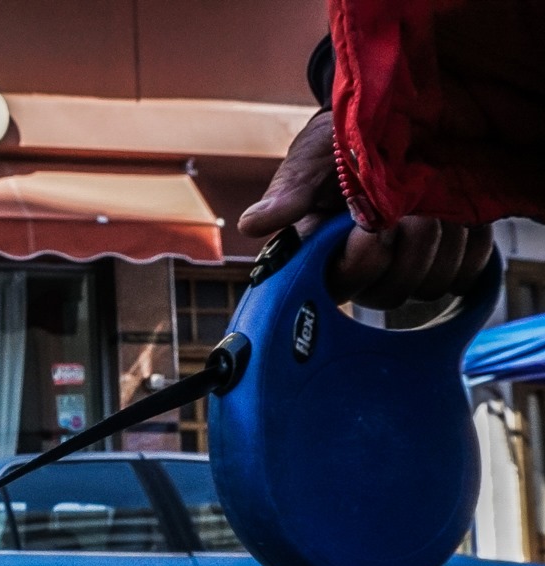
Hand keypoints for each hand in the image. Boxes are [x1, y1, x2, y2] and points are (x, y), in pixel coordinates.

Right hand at [237, 111, 492, 309]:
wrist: (402, 116)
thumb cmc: (346, 141)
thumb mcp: (312, 159)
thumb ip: (290, 193)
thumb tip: (251, 225)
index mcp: (325, 257)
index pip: (341, 286)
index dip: (360, 261)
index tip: (368, 224)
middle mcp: (368, 272)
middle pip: (391, 293)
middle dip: (406, 243)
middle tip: (408, 203)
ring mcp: (411, 268)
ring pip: (434, 283)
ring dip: (440, 236)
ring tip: (431, 199)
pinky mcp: (452, 259)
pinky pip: (468, 271)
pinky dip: (469, 241)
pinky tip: (457, 213)